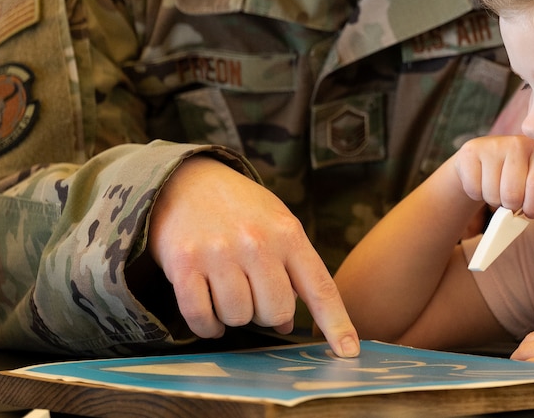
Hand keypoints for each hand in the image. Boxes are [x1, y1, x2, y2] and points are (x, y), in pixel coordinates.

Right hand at [147, 155, 358, 356]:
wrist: (187, 179)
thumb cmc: (240, 207)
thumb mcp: (277, 223)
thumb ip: (290, 269)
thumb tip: (287, 324)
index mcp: (288, 233)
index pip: (320, 287)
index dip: (336, 324)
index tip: (349, 353)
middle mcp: (256, 242)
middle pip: (275, 312)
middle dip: (266, 313)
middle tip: (253, 291)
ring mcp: (219, 253)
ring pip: (238, 317)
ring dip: (234, 315)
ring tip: (228, 289)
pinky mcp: (184, 264)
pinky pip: (202, 318)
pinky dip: (207, 326)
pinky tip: (210, 313)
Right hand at [451, 134, 533, 218]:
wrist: (482, 161)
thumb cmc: (514, 176)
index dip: (532, 207)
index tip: (529, 210)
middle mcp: (517, 143)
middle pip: (512, 195)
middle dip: (511, 206)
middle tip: (510, 199)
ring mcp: (492, 145)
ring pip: (493, 195)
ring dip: (493, 201)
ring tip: (496, 189)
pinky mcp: (470, 151)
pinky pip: (474, 189)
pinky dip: (477, 194)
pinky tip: (481, 182)